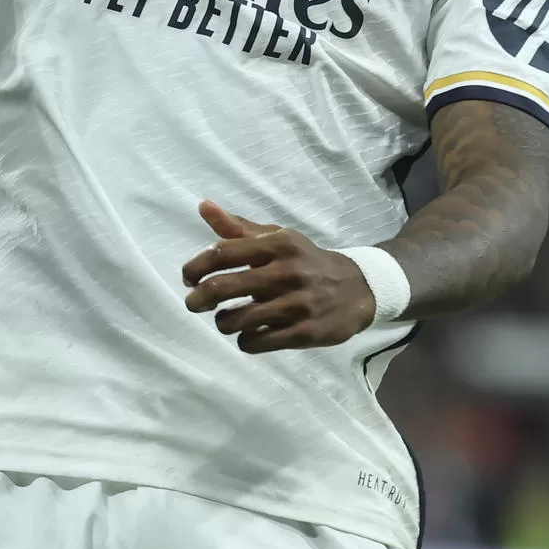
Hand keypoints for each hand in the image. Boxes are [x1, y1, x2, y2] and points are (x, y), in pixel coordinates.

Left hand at [181, 200, 378, 352]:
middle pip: (222, 288)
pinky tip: (251, 334)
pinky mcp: (304, 333)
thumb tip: (203, 205)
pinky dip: (245, 341)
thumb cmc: (306, 262)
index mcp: (279, 244)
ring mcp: (297, 304)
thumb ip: (238, 227)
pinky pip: (256, 342)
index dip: (195, 267)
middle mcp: (287, 271)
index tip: (189, 278)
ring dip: (223, 322)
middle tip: (194, 304)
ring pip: (235, 320)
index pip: (222, 252)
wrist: (359, 288)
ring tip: (227, 320)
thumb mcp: (278, 238)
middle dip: (197, 299)